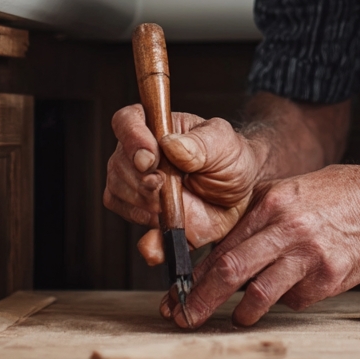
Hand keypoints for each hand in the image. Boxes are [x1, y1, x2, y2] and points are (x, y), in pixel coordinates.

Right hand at [103, 104, 266, 259]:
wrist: (240, 194)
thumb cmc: (229, 159)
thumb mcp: (224, 143)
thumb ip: (200, 143)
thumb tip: (169, 144)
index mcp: (156, 127)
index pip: (126, 121)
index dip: (131, 138)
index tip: (150, 158)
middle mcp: (138, 155)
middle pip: (118, 164)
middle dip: (142, 180)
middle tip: (167, 186)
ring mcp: (137, 185)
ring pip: (118, 194)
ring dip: (146, 204)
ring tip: (174, 203)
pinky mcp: (144, 215)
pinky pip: (131, 224)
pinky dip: (149, 237)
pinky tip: (166, 232)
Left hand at [160, 163, 359, 327]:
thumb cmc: (336, 195)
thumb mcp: (289, 191)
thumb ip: (256, 218)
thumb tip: (221, 251)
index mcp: (272, 205)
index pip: (224, 246)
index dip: (196, 275)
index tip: (178, 293)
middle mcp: (288, 229)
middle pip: (232, 271)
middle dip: (201, 300)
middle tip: (184, 318)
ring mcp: (309, 256)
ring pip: (261, 294)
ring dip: (242, 313)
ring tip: (238, 318)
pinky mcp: (329, 278)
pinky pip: (296, 300)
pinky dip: (288, 299)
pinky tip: (295, 287)